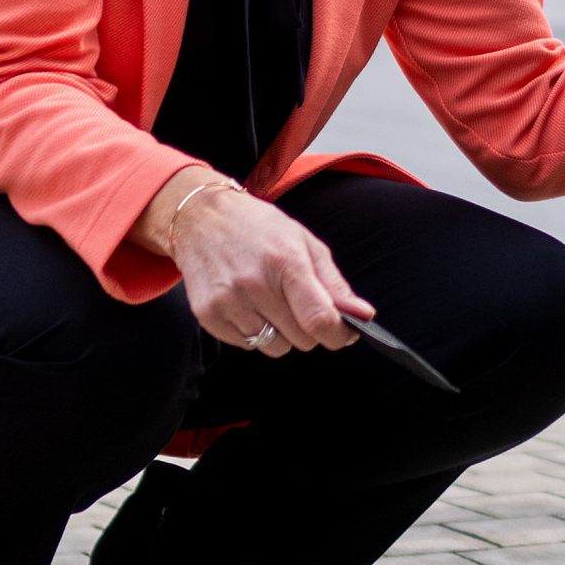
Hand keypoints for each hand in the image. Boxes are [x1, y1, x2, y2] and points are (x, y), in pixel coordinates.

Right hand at [143, 172, 370, 354]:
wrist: (201, 217)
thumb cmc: (260, 228)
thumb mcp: (305, 243)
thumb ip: (334, 284)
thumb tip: (363, 316)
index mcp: (287, 262)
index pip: (319, 319)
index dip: (338, 335)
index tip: (345, 335)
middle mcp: (255, 284)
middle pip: (300, 339)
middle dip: (309, 329)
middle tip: (299, 304)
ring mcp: (228, 302)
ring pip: (274, 346)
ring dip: (280, 332)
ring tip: (270, 300)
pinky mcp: (208, 315)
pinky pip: (246, 345)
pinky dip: (254, 332)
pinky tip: (248, 304)